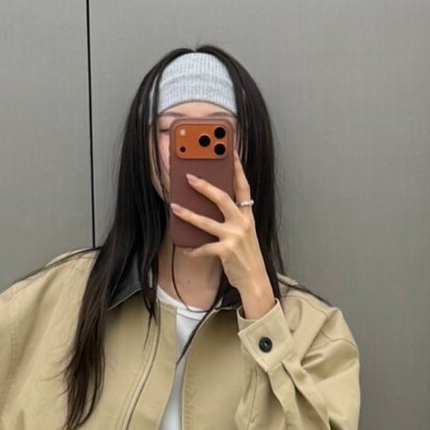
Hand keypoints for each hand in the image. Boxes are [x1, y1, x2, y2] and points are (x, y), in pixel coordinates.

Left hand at [169, 153, 269, 297]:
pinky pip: (204, 248)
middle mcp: (242, 223)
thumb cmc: (246, 255)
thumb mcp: (244, 232)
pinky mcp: (226, 251)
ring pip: (207, 221)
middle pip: (222, 198)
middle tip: (189, 177)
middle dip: (204, 186)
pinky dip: (193, 249)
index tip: (229, 150)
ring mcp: (235, 237)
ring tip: (174, 207)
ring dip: (188, 214)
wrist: (255, 280)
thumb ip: (233, 218)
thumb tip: (210, 205)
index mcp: (248, 215)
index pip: (243, 186)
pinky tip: (185, 249)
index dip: (237, 167)